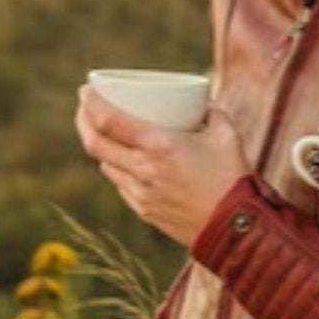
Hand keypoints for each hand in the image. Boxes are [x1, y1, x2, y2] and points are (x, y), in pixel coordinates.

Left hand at [76, 87, 247, 248]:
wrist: (235, 228)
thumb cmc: (232, 177)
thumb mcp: (225, 134)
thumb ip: (211, 111)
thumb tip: (202, 101)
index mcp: (158, 145)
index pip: (107, 120)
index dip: (90, 102)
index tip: (85, 89)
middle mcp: (142, 169)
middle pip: (94, 143)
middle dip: (83, 121)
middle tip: (85, 107)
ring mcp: (140, 193)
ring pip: (105, 165)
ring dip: (101, 147)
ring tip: (106, 133)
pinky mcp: (144, 211)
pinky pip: (121, 185)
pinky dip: (118, 169)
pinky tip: (126, 161)